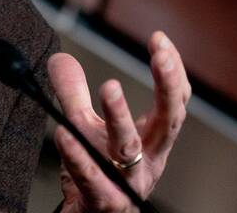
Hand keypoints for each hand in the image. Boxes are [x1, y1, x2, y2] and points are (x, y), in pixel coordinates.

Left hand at [48, 31, 190, 212]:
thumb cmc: (96, 171)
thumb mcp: (86, 127)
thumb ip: (73, 94)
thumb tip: (59, 58)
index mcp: (155, 139)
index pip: (177, 100)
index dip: (173, 70)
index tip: (159, 39)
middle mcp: (150, 159)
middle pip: (169, 121)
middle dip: (169, 88)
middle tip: (160, 57)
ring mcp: (128, 182)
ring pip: (130, 149)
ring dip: (121, 118)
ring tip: (110, 88)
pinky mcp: (103, 202)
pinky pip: (91, 177)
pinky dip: (78, 156)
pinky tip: (63, 135)